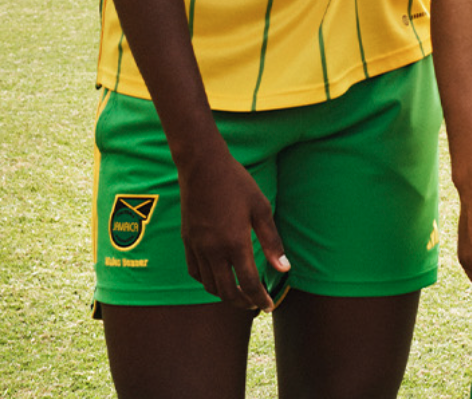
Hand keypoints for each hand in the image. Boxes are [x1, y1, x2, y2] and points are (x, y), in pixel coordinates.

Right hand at [177, 151, 288, 310]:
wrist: (202, 164)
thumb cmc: (236, 182)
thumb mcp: (261, 208)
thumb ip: (272, 241)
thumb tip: (284, 268)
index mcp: (235, 242)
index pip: (249, 284)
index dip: (260, 299)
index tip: (269, 306)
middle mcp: (214, 250)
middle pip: (227, 292)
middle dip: (243, 303)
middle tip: (255, 305)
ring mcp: (197, 246)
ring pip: (210, 285)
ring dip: (225, 295)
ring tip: (239, 293)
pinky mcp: (187, 239)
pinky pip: (194, 271)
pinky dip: (207, 281)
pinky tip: (217, 277)